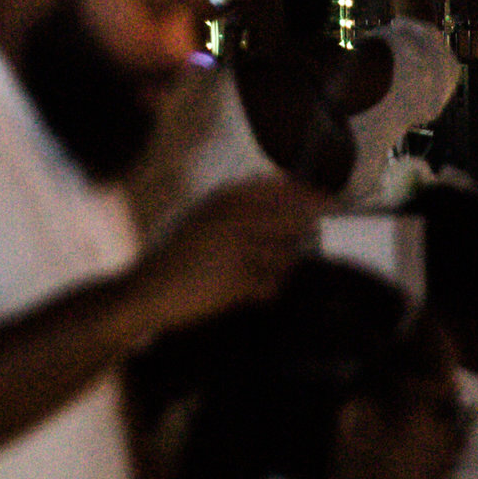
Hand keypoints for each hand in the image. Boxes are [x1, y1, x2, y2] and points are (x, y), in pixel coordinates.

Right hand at [131, 175, 321, 332]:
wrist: (147, 289)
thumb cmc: (175, 253)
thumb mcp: (202, 215)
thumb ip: (240, 206)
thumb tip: (289, 197)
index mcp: (225, 197)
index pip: (285, 188)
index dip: (312, 196)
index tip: (330, 203)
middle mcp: (234, 218)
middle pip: (295, 220)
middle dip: (308, 232)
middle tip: (312, 241)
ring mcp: (237, 250)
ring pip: (288, 256)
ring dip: (282, 266)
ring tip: (259, 272)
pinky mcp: (238, 281)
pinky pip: (273, 285)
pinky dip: (267, 289)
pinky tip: (249, 290)